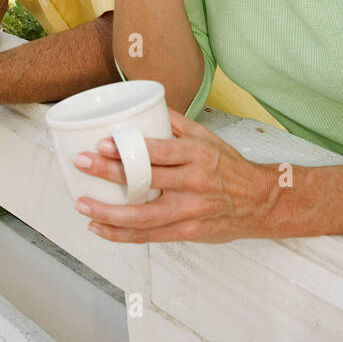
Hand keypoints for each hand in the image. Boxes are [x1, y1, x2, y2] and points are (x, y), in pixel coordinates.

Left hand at [71, 109, 280, 243]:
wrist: (260, 202)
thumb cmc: (230, 167)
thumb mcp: (208, 138)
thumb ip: (177, 124)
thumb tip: (148, 105)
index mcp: (197, 155)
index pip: (158, 151)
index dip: (129, 150)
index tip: (102, 143)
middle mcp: (194, 182)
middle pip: (146, 181)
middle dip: (110, 173)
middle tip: (82, 163)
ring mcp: (190, 211)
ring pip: (143, 216)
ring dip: (109, 212)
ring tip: (83, 204)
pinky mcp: (188, 232)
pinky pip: (149, 236)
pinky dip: (121, 234)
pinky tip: (100, 228)